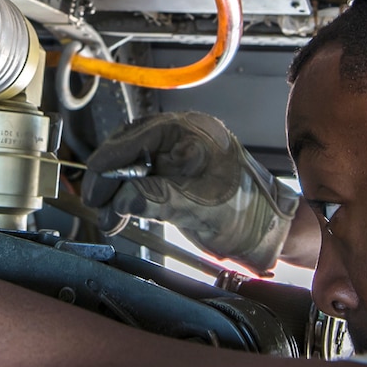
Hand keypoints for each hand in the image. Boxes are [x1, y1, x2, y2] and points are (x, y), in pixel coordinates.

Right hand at [84, 112, 297, 272]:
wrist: (272, 234)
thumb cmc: (250, 214)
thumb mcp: (199, 207)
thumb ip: (156, 199)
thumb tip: (119, 200)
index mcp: (193, 133)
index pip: (139, 136)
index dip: (112, 158)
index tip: (94, 180)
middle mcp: (183, 140)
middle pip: (131, 150)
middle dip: (111, 179)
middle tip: (97, 204)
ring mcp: (179, 159)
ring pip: (133, 168)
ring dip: (117, 192)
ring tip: (109, 218)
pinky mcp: (177, 179)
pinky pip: (143, 183)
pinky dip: (129, 199)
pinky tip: (121, 215)